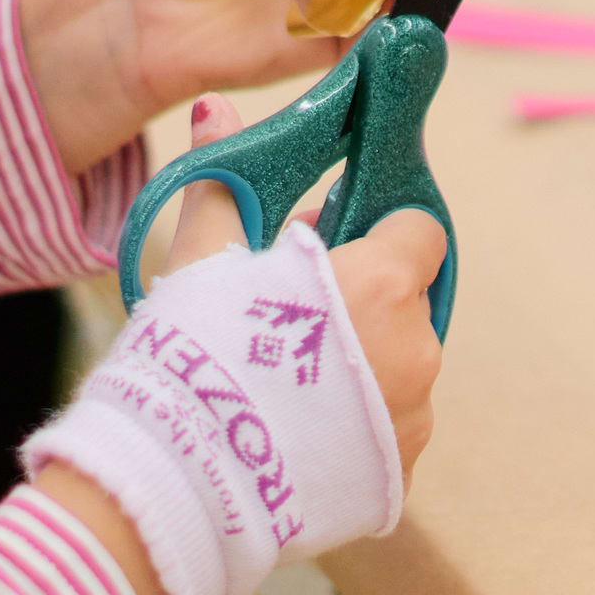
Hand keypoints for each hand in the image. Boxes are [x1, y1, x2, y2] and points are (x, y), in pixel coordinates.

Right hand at [28, 95, 445, 594]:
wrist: (177, 484)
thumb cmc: (192, 357)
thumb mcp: (203, 258)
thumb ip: (224, 183)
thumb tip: (214, 110)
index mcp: (382, 283)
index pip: (417, 231)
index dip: (375, 232)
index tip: (327, 245)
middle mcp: (416, 348)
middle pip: (405, 303)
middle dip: (360, 301)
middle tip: (287, 314)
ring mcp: (415, 418)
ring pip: (399, 369)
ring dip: (360, 365)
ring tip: (283, 383)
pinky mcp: (400, 476)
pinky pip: (391, 433)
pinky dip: (356, 427)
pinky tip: (297, 432)